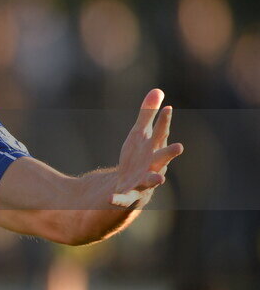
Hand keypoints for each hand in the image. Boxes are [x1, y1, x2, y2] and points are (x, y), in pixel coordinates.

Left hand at [112, 88, 183, 205]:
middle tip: (179, 147)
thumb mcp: (139, 135)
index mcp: (154, 150)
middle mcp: (153, 166)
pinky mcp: (129, 196)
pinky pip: (123, 199)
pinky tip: (110, 198)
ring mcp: (142, 182)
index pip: (160, 134)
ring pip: (150, 182)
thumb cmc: (138, 158)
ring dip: (154, 180)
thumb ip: (147, 114)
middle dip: (169, 153)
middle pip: (162, 159)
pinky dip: (118, 199)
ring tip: (159, 179)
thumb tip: (158, 90)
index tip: (167, 108)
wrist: (129, 186)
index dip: (164, 122)